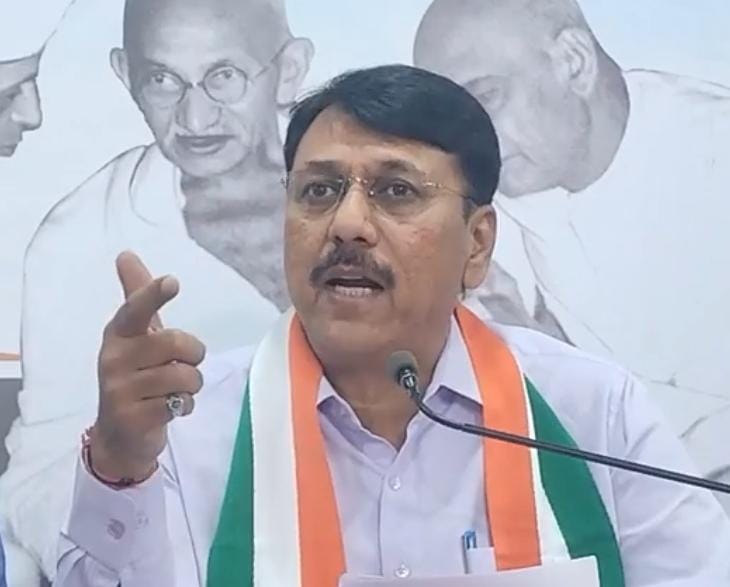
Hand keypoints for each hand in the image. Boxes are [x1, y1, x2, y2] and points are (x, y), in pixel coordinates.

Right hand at [91, 251, 205, 480]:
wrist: (120, 435)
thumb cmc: (136, 375)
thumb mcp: (137, 337)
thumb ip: (138, 298)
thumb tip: (125, 254)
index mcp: (119, 334)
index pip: (136, 310)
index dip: (154, 295)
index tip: (171, 282)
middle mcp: (114, 358)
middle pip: (177, 343)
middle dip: (193, 355)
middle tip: (183, 366)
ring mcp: (120, 390)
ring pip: (184, 377)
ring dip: (191, 385)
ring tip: (173, 391)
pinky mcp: (132, 418)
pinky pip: (179, 404)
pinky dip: (184, 407)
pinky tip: (167, 409)